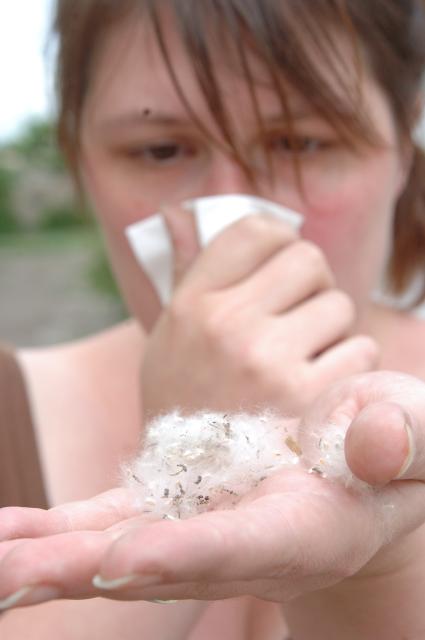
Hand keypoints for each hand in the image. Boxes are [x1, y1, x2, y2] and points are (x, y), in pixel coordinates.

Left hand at [1, 371, 424, 612]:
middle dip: (82, 572)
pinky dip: (62, 528)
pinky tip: (12, 532)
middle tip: (5, 581)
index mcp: (308, 528)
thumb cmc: (398, 444)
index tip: (122, 560)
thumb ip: (404, 437)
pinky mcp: (181, 508)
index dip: (187, 554)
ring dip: (52, 555)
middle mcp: (246, 542)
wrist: (361, 465)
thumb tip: (372, 443)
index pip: (244, 546)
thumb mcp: (415, 432)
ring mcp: (205, 527)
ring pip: (122, 547)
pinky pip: (115, 519)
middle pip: (159, 565)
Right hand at [142, 206, 377, 416]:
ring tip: (303, 358)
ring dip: (331, 330)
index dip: (280, 240)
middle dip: (312, 284)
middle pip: (309, 259)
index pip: (256, 230)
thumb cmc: (182, 399)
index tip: (280, 266)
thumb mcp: (167, 334)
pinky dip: (349, 365)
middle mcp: (228, 325)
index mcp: (193, 303)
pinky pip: (360, 351)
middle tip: (298, 316)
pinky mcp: (307, 400)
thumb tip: (177, 213)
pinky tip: (318, 386)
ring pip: (340, 305)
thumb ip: (183, 272)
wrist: (192, 479)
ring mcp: (268, 362)